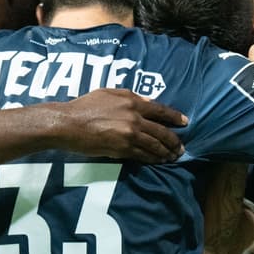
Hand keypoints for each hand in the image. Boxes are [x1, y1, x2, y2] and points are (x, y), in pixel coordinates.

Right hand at [60, 88, 186, 162]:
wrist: (69, 124)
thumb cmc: (85, 106)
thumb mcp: (108, 92)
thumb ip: (130, 96)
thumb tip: (148, 102)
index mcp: (132, 101)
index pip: (160, 110)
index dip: (175, 117)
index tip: (185, 122)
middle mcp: (134, 118)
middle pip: (162, 131)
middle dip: (174, 141)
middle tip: (181, 148)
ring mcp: (129, 135)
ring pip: (154, 145)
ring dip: (165, 152)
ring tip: (172, 157)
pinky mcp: (122, 149)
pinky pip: (142, 155)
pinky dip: (152, 159)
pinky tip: (158, 161)